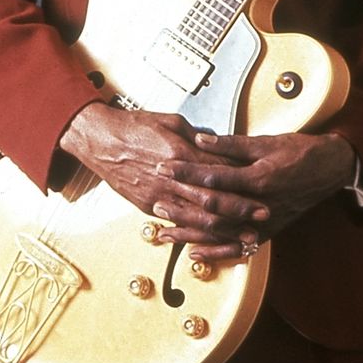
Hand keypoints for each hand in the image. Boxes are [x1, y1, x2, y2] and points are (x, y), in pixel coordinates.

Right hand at [57, 103, 268, 248]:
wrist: (99, 140)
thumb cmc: (132, 126)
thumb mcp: (170, 121)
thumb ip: (196, 135)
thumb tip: (217, 143)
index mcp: (180, 152)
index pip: (220, 169)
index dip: (242, 179)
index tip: (262, 184)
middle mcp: (172, 178)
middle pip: (215, 199)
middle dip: (242, 209)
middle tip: (263, 214)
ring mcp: (159, 196)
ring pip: (199, 219)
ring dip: (225, 229)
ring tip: (246, 235)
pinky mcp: (148, 206)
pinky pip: (177, 224)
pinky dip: (197, 235)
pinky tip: (212, 242)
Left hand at [166, 131, 358, 261]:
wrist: (330, 170)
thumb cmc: (301, 152)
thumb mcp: (267, 141)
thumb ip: (232, 144)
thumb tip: (200, 139)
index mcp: (258, 178)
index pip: (213, 175)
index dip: (185, 171)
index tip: (163, 166)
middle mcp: (259, 205)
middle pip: (212, 209)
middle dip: (181, 205)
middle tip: (155, 201)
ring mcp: (263, 222)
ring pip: (220, 233)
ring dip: (191, 234)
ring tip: (163, 233)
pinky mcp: (267, 232)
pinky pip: (238, 249)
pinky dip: (215, 253)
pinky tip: (194, 254)